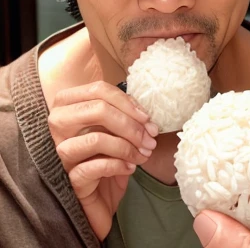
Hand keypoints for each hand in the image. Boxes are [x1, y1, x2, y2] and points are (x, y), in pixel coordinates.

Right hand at [48, 81, 157, 240]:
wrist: (96, 200)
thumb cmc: (105, 158)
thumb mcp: (113, 132)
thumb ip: (121, 115)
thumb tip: (145, 114)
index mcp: (68, 104)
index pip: (99, 90)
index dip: (128, 102)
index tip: (147, 119)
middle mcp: (58, 123)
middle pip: (99, 110)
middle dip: (131, 125)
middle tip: (150, 139)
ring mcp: (60, 149)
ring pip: (96, 138)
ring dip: (127, 147)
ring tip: (142, 155)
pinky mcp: (67, 176)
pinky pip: (95, 166)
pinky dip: (119, 165)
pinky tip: (130, 168)